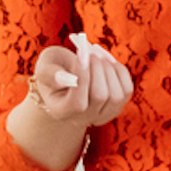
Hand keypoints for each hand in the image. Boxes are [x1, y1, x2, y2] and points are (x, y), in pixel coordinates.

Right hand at [7, 30, 134, 170]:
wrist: (65, 75)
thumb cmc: (53, 69)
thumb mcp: (44, 66)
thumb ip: (50, 73)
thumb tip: (68, 78)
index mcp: (61, 112)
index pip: (78, 103)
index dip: (82, 77)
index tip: (80, 54)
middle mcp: (83, 119)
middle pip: (100, 97)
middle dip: (97, 68)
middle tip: (88, 51)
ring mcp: (103, 115)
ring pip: (117, 95)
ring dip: (108, 68)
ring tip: (95, 56)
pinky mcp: (117, 106)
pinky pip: (127, 89)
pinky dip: (119, 71)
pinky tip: (106, 61)